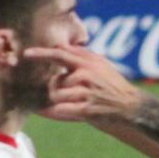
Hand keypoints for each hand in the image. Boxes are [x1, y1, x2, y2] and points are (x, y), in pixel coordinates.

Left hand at [25, 44, 143, 120]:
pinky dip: (53, 112)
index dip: (42, 54)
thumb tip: (61, 45)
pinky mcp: (87, 110)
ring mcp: (86, 93)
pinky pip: (61, 110)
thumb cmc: (113, 85)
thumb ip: (81, 54)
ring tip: (72, 104)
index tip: (27, 54)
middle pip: (55, 81)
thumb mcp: (101, 64)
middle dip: (55, 88)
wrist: (131, 107)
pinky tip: (49, 112)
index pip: (60, 54)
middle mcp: (86, 76)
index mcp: (88, 63)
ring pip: (56, 95)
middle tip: (67, 94)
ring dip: (58, 101)